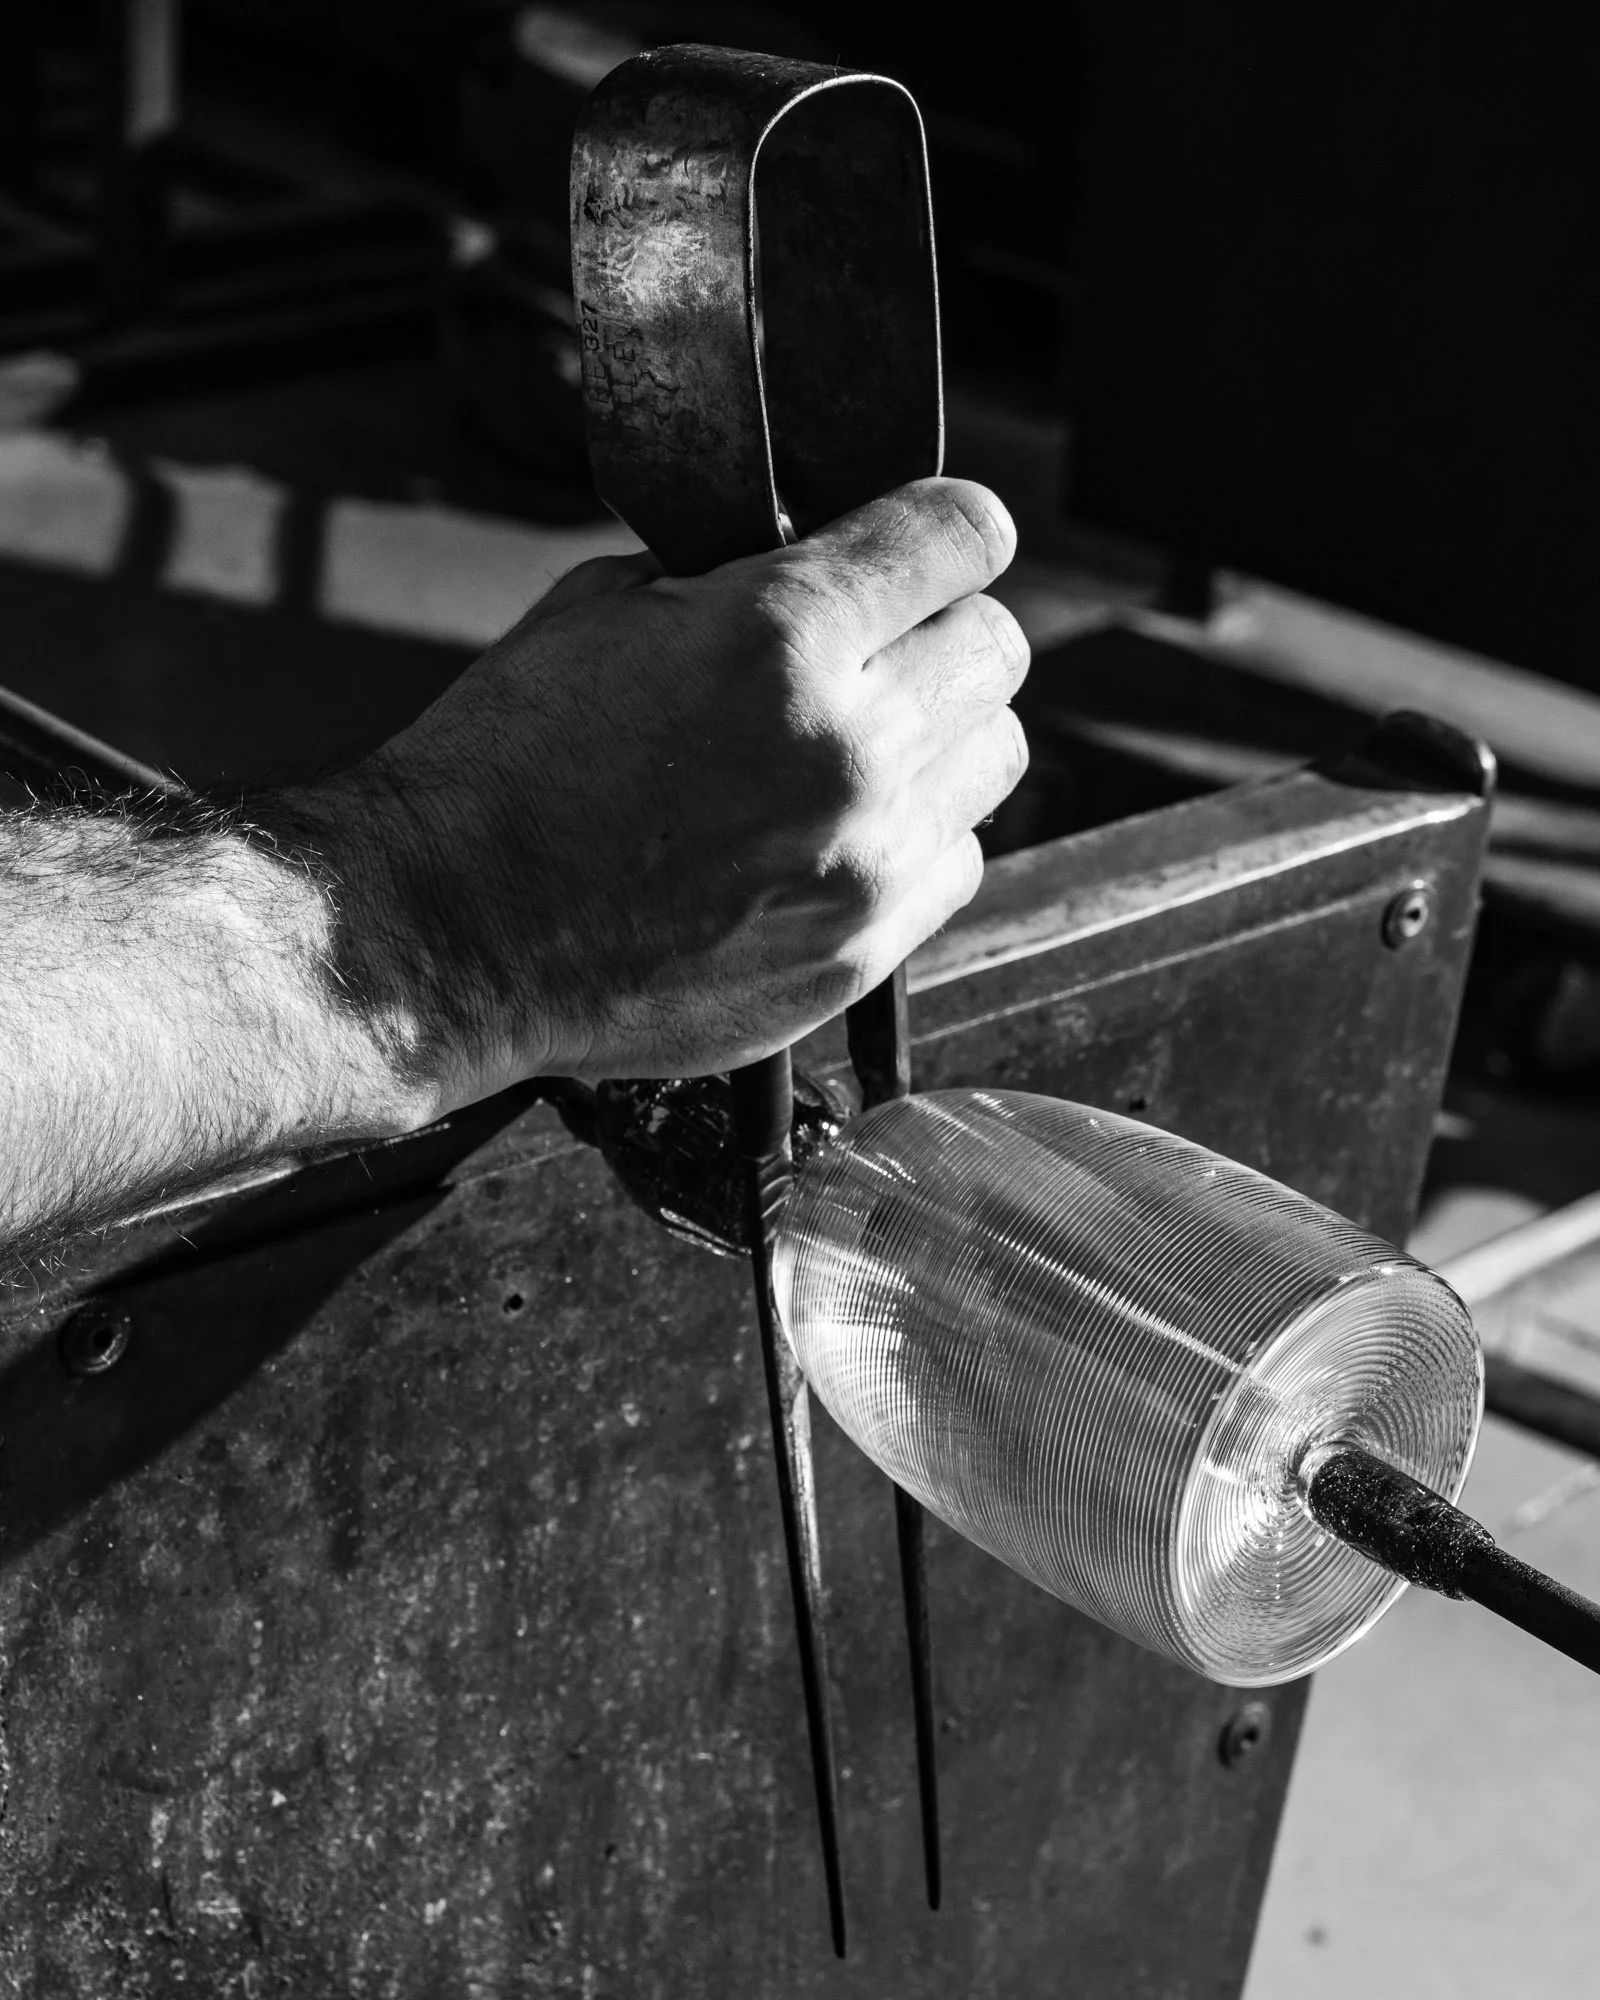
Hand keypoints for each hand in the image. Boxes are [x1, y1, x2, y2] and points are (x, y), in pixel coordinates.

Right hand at [289, 477, 1029, 1111]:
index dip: (951, 525)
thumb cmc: (504, 773)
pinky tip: (837, 837)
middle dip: (945, 630)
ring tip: (860, 750)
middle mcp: (849, 744)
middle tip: (886, 650)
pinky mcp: (858, 950)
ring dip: (942, 739)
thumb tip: (820, 569)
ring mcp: (865, 860)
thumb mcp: (602, 611)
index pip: (963, 534)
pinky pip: (957, 863)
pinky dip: (917, 840)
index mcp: (783, 632)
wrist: (449, 935)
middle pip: (999, 648)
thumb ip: (740, 580)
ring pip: (995, 759)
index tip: (942, 539)